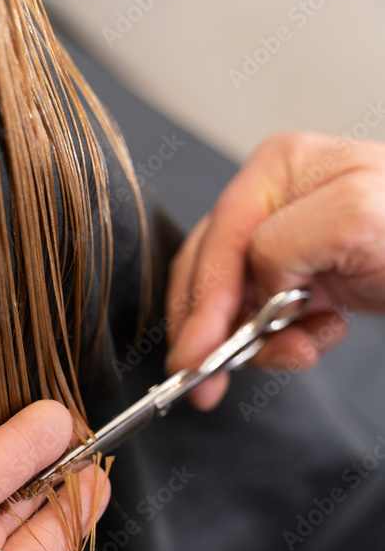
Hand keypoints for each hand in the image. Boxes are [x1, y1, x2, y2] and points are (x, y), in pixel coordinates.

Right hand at [165, 133, 384, 408]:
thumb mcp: (354, 214)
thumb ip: (283, 241)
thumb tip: (251, 281)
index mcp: (277, 169)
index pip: (217, 240)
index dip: (201, 302)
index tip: (195, 355)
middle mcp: (272, 202)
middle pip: (210, 272)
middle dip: (211, 329)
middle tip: (207, 380)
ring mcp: (285, 242)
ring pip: (233, 303)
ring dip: (254, 340)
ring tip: (294, 353)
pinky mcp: (301, 277)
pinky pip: (264, 319)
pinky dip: (281, 342)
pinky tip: (313, 340)